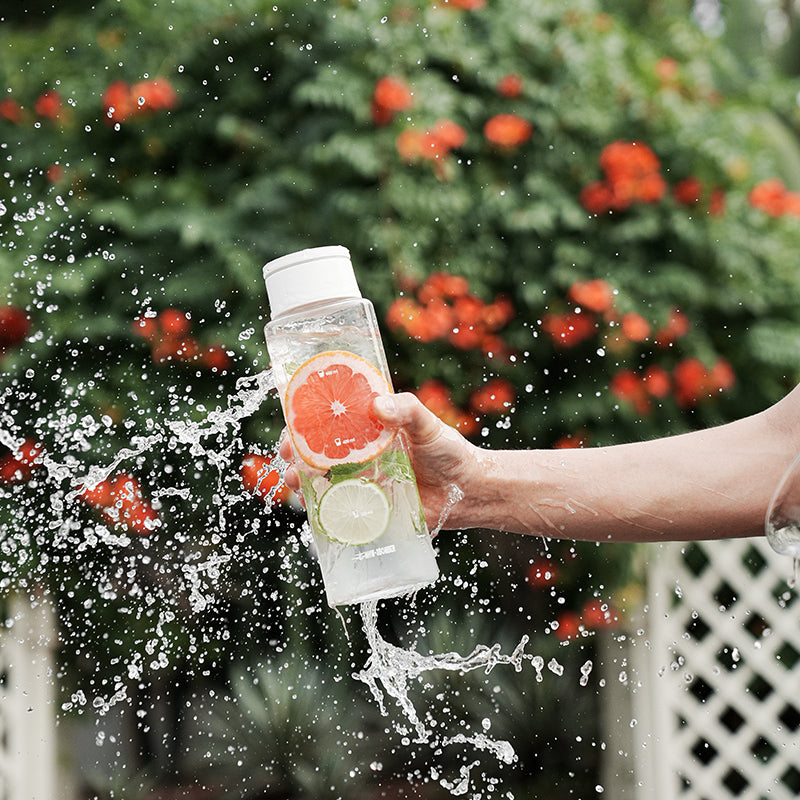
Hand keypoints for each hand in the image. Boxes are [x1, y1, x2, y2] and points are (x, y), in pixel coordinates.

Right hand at [279, 392, 479, 530]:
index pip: (331, 420)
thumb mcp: (428, 424)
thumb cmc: (449, 452)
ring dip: (301, 479)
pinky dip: (320, 508)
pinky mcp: (368, 508)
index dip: (305, 419)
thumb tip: (378, 405)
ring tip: (295, 480)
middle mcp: (361, 454)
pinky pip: (337, 508)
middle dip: (295, 452)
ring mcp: (362, 482)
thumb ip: (407, 410)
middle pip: (316, 451)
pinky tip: (312, 506)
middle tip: (287, 455)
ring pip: (320, 480)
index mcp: (370, 429)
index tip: (292, 420)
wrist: (468, 492)